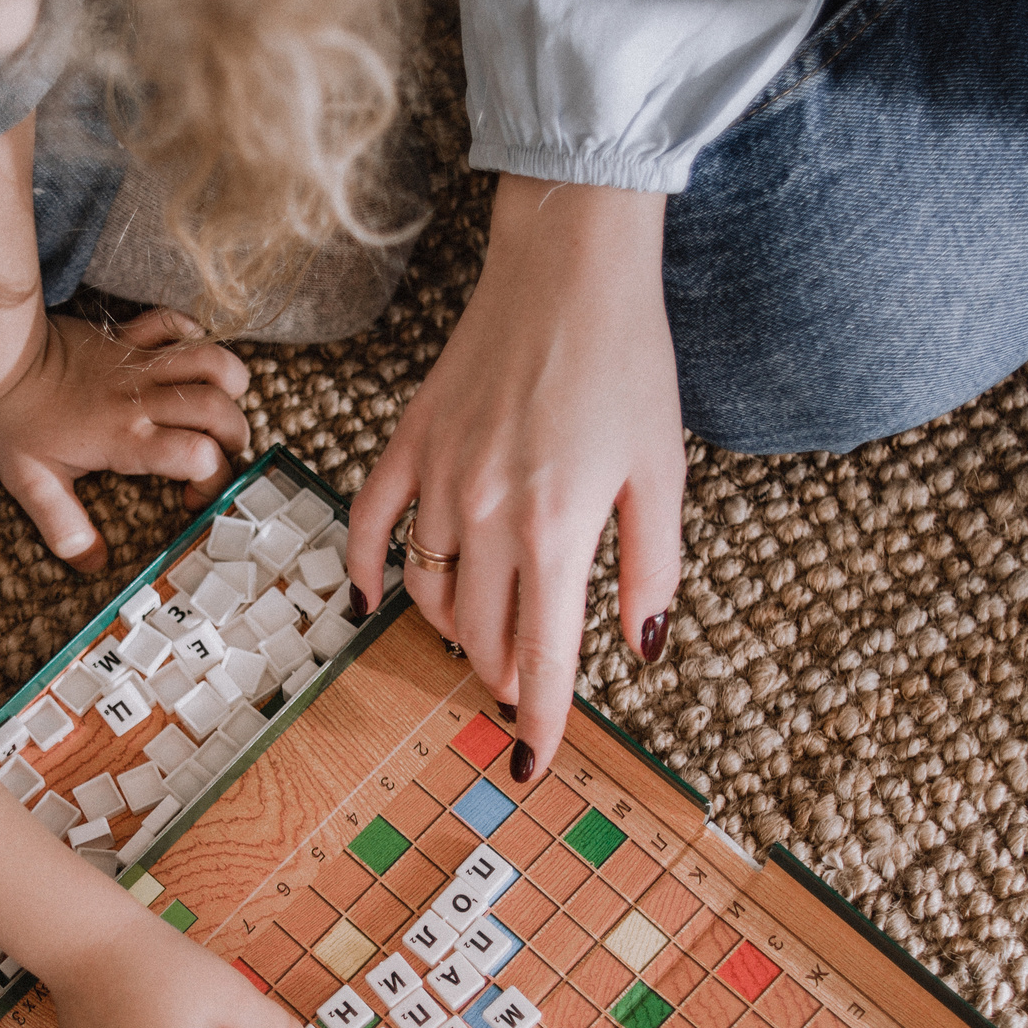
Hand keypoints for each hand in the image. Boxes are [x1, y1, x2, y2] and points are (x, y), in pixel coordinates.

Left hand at [0, 308, 251, 572]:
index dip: (212, 481)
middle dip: (234, 436)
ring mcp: (140, 364)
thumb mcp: (34, 487)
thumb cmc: (15, 423)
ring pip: (212, 360)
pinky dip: (193, 337)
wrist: (0, 360)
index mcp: (127, 439)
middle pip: (220, 410)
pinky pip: (176, 324)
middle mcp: (143, 400)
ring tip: (217, 407)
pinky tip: (187, 360)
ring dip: (229, 384)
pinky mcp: (130, 337)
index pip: (200, 456)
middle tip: (216, 454)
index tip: (191, 496)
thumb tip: (93, 564)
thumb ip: (65, 529)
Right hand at [345, 176, 685, 780]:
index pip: (542, 655)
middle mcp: (489, 514)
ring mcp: (440, 479)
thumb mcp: (662, 471)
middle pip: (482, 636)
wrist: (569, 264)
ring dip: (454, 634)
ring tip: (480, 641)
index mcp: (559, 527)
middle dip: (501, 676)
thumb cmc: (627, 361)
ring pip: (430, 595)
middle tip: (520, 686)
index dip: (539, 719)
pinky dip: (365, 574)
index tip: (530, 763)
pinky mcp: (409, 443)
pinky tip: (372, 602)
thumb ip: (653, 569)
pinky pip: (368, 527)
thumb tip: (643, 649)